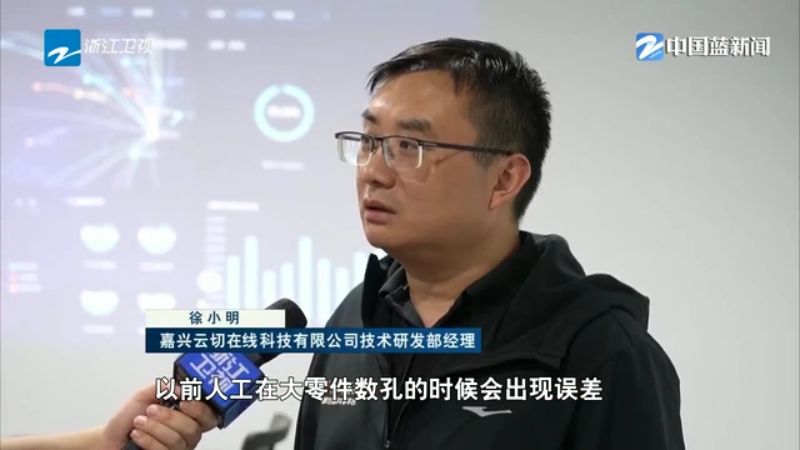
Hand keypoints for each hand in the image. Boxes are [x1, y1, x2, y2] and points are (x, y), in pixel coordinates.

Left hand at [98, 382, 217, 449]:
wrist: (110, 437)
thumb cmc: (129, 418)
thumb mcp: (144, 394)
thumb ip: (163, 386)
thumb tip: (181, 389)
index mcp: (187, 415)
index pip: (208, 415)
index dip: (199, 409)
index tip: (184, 402)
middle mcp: (186, 433)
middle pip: (193, 429)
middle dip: (170, 417)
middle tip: (152, 410)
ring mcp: (178, 448)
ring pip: (178, 441)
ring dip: (155, 428)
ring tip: (140, 422)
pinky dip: (148, 440)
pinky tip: (138, 435)